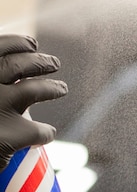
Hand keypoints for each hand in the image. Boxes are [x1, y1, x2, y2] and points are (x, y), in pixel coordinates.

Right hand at [0, 34, 67, 170]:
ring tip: (62, 88)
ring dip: (51, 88)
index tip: (32, 44)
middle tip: (54, 63)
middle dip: (40, 62)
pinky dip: (45, 132)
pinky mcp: (9, 136)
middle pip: (17, 65)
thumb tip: (7, 73)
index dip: (17, 43)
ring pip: (33, 91)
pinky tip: (47, 133)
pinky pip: (38, 131)